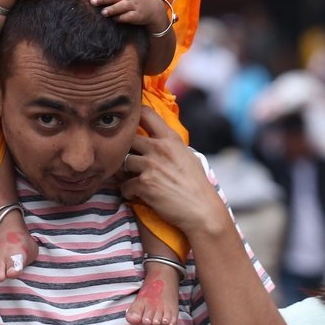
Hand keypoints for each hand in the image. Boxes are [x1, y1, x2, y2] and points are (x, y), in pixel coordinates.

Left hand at [120, 107, 227, 236]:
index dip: (134, 118)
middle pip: (128, 138)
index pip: (146, 113)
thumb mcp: (188, 156)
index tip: (130, 127)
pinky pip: (124, 185)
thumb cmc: (197, 186)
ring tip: (129, 179)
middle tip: (126, 160)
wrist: (202, 210)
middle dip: (125, 149)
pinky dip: (127, 191)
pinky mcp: (144, 184)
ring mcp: (151, 165)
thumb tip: (159, 139)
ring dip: (123, 172)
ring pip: (123, 162)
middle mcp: (159, 148)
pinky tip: (134, 195)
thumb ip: (171, 146)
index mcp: (171, 139)